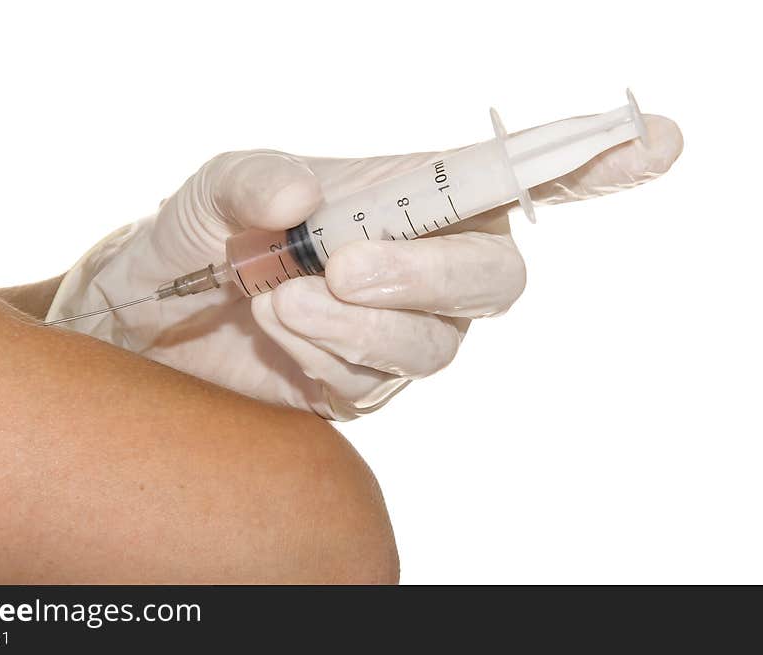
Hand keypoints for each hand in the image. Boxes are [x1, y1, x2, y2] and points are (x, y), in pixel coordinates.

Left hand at [46, 115, 681, 418]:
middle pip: (495, 282)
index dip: (592, 165)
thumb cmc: (196, 235)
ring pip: (436, 344)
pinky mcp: (362, 386)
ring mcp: (397, 332)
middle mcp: (422, 266)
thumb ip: (255, 178)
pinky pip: (376, 382)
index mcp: (410, 197)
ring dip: (360, 323)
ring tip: (281, 298)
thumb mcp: (216, 189)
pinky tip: (278, 330)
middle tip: (343, 267)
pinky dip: (328, 356)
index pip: (517, 180)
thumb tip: (303, 197)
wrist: (148, 318)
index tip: (657, 142)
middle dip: (428, 276)